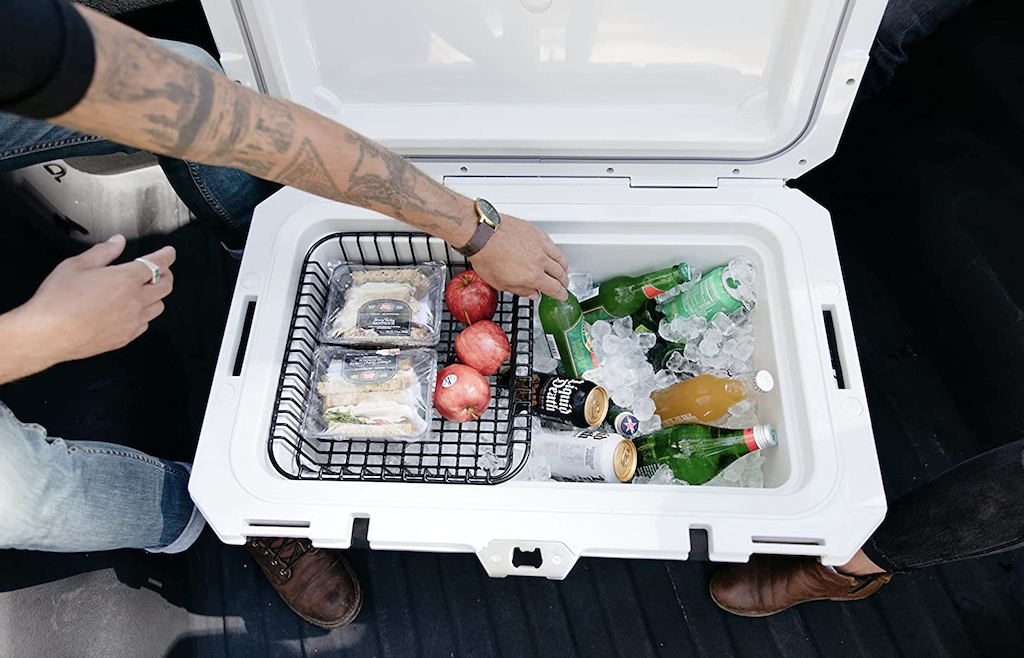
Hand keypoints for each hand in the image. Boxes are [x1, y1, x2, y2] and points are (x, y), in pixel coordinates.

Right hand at [17, 235, 175, 365]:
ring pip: (159, 306)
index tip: (169, 253)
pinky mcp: (126, 337)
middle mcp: (135, 301)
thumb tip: (117, 242)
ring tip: (147, 290)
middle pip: (165, 286)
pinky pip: (145, 324)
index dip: (166, 256)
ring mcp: (132, 321)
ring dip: (157, 296)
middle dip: (167, 274)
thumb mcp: (77, 265)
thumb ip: (103, 252)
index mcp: (126, 280)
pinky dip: (145, 314)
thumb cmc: (58, 301)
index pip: (157, 264)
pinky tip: (134, 311)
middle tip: (161, 270)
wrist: (48, 334)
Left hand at [469, 215, 569, 300]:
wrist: (482, 234)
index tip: (562, 296)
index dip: (560, 294)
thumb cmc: (487, 257)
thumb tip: (533, 294)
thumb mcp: (501, 283)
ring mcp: (539, 245)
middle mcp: (540, 260)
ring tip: (564, 270)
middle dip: (564, 282)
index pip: (554, 288)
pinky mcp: (536, 232)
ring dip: (564, 266)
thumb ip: (521, 290)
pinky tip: (554, 252)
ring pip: (559, 257)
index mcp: (533, 276)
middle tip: (564, 285)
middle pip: (560, 273)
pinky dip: (556, 251)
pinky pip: (552, 243)